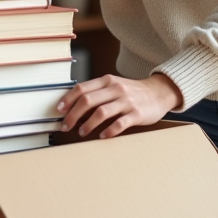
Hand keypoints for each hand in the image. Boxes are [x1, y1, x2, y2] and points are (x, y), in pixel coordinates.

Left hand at [56, 73, 182, 139]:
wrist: (159, 93)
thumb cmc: (132, 92)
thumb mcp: (114, 86)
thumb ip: (96, 92)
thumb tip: (72, 106)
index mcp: (107, 81)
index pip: (82, 88)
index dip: (68, 99)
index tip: (59, 110)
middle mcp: (116, 89)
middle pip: (88, 100)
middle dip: (73, 115)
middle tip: (66, 126)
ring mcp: (127, 101)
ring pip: (101, 112)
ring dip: (88, 124)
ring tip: (82, 132)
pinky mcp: (137, 114)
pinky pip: (120, 123)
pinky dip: (108, 131)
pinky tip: (102, 136)